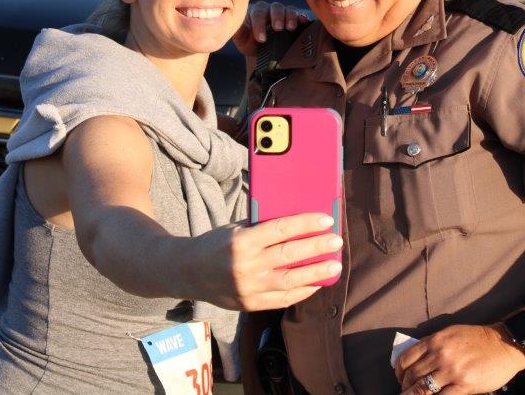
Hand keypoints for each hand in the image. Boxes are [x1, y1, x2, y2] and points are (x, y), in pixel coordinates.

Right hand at [191, 212, 341, 311]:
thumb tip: (297, 222)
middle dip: (317, 248)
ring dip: (316, 273)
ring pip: (290, 281)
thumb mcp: (235, 229)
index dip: (306, 225)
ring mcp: (249, 288)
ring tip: (334, 266)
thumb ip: (262, 228)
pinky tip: (316, 284)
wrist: (187, 272)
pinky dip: (301, 292)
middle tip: (336, 241)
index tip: (326, 220)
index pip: (281, 230)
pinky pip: (282, 300)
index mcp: (242, 242)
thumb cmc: (215, 244)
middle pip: (289, 256)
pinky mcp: (250, 304)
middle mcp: (246, 266)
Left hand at [233, 1, 309, 56]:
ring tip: (290, 28)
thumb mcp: (242, 40)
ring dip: (289, 17)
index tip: (261, 39)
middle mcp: (270, 9)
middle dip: (276, 17)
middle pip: (274, 7)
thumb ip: (238, 31)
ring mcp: (283, 13)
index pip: (257, 13)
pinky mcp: (295, 18)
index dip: (259, 25)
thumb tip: (231, 26)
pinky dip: (301, 17)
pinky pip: (299, 14)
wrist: (263, 50)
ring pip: (287, 9)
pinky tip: (303, 21)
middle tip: (277, 28)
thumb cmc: (251, 43)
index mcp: (256, 12)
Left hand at [396, 324, 524, 393]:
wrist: (503, 344)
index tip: (400, 379)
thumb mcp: (450, 333)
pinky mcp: (464, 384)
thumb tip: (415, 360)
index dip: (399, 372)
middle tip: (406, 392)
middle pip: (412, 376)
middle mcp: (440, 354)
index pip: (406, 358)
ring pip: (423, 389)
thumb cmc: (477, 339)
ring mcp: (452, 370)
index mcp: (435, 340)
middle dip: (406, 387)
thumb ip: (432, 345)